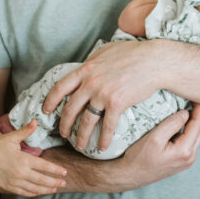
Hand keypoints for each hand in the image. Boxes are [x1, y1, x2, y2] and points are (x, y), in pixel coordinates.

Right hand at [0, 120, 66, 195]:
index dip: (56, 170)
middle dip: (54, 182)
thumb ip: (25, 131)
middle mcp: (21, 172)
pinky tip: (39, 192)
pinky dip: (34, 193)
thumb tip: (35, 121)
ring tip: (54, 189)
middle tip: (64, 183)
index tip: (64, 172)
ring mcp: (15, 181)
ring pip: (34, 188)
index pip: (44, 166)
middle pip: (42, 180)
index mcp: (24, 159)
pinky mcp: (9, 187)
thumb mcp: (11, 138)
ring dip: (46, 189)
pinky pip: (25, 192)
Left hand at [42, 40, 163, 152]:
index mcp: (86, 69)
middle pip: (70, 108)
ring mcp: (102, 94)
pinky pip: (106, 126)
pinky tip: (102, 147)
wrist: (153, 61)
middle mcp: (90, 82)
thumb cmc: (132, 53)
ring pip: (85, 121)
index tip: (46, 110)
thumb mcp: (106, 51)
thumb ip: (93, 61)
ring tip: (80, 145)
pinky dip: (103, 139)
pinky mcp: (117, 104)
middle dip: (64, 124)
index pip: (60, 87)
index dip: (50, 100)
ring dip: (81, 136)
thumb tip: (86, 65)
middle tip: (63, 133)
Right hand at [116, 104, 199, 188]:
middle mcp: (190, 157)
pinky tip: (186, 119)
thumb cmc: (139, 157)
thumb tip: (186, 112)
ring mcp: (187, 160)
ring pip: (197, 135)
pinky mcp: (181, 160)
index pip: (198, 124)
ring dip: (197, 120)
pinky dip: (191, 128)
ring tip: (193, 104)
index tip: (197, 95)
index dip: (199, 108)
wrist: (130, 175)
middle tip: (198, 97)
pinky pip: (191, 140)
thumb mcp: (155, 137)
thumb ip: (172, 124)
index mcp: (185, 151)